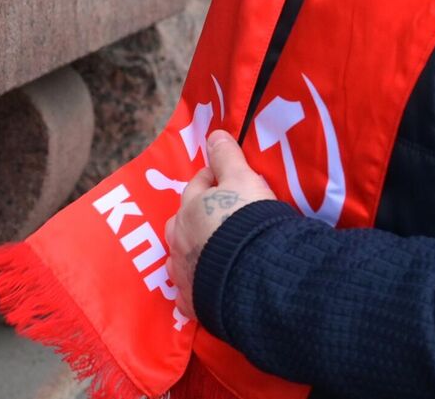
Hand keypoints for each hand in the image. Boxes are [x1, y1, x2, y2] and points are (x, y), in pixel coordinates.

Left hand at [166, 130, 276, 320]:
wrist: (255, 275)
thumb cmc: (248, 222)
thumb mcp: (244, 180)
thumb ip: (227, 157)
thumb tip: (214, 134)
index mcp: (190, 207)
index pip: (199, 185)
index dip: (215, 180)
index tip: (229, 180)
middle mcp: (180, 238)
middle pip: (183, 219)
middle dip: (198, 214)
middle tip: (221, 215)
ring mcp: (183, 271)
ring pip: (180, 254)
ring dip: (193, 249)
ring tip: (212, 249)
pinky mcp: (192, 300)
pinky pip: (186, 293)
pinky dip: (193, 287)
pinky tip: (204, 287)